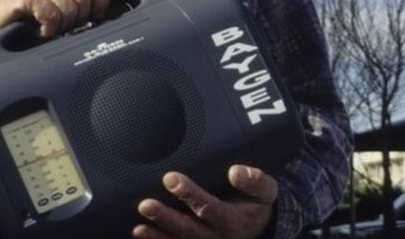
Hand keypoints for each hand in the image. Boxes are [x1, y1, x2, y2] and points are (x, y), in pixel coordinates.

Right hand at [0, 0, 108, 50]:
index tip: (95, 17)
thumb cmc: (26, 11)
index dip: (101, 0)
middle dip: (79, 19)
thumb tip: (104, 11)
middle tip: (62, 26)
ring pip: (70, 8)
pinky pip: (52, 16)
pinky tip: (39, 30)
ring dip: (62, 26)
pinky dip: (49, 29)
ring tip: (48, 27)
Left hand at [133, 165, 277, 238]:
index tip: (170, 178)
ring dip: (157, 236)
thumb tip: (235, 171)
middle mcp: (218, 238)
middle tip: (146, 204)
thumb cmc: (258, 203)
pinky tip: (141, 235)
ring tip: (138, 226)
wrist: (262, 227)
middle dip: (165, 218)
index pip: (208, 208)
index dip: (189, 194)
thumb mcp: (266, 191)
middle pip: (188, 229)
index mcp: (233, 221)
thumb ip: (255, 180)